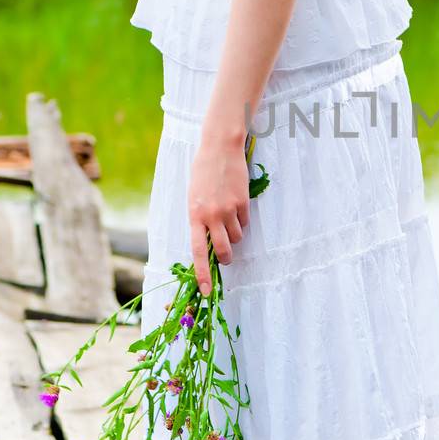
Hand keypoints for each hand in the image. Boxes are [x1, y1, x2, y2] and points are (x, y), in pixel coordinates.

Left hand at [188, 132, 249, 296]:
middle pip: (224, 250)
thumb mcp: (193, 198)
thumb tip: (209, 243)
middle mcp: (211, 215)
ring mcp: (228, 209)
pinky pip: (244, 223)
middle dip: (226, 258)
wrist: (219, 149)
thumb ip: (199, 220)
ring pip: (237, 237)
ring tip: (227, 216)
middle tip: (225, 256)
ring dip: (234, 234)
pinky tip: (234, 203)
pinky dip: (241, 219)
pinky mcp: (242, 203)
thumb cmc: (202, 173)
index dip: (203, 274)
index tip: (206, 291)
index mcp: (194, 215)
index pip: (199, 251)